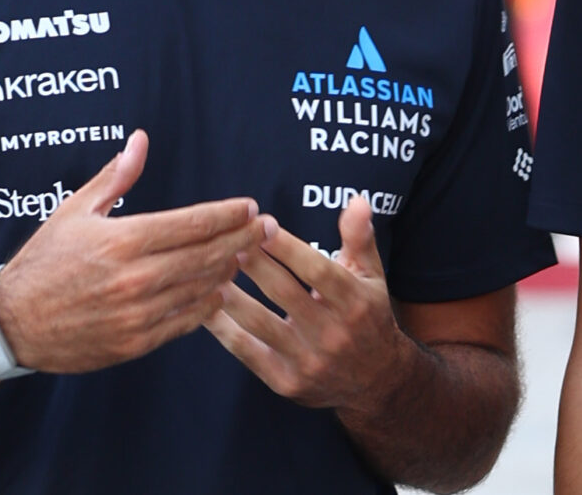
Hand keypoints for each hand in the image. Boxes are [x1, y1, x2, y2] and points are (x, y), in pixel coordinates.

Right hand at [0, 131, 264, 374]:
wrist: (12, 323)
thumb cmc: (44, 261)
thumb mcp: (75, 210)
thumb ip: (115, 177)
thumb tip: (140, 140)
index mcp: (123, 240)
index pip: (194, 224)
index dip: (229, 215)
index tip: (251, 208)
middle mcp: (135, 278)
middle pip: (207, 255)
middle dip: (243, 239)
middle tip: (269, 228)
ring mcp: (137, 314)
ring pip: (201, 289)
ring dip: (229, 271)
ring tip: (249, 256)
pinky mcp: (135, 343)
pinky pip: (184, 322)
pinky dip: (206, 306)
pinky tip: (219, 291)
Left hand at [206, 194, 420, 414]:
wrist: (375, 382)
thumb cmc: (367, 316)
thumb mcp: (372, 276)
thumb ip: (360, 237)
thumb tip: (356, 200)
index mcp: (354, 302)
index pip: (317, 270)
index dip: (288, 247)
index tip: (263, 224)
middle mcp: (333, 333)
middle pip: (284, 293)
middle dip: (253, 263)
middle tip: (227, 241)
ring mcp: (309, 361)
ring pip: (260, 324)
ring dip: (231, 296)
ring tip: (208, 271)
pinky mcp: (286, 381)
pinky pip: (248, 352)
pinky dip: (224, 330)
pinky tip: (205, 308)